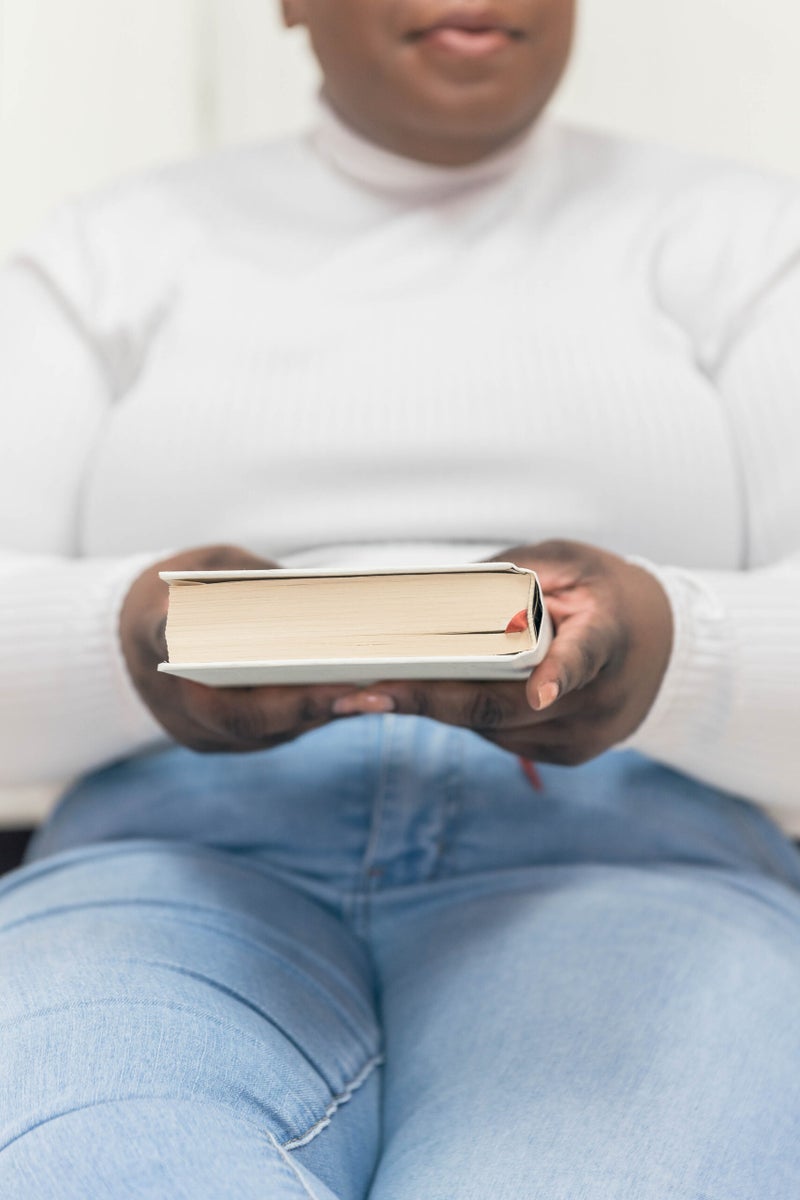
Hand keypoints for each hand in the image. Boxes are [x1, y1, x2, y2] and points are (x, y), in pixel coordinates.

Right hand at [120, 545, 361, 753]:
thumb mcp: (211, 564)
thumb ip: (250, 578)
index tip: (292, 655)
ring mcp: (191, 728)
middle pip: (243, 714)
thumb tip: (315, 598)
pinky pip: (266, 736)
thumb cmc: (183, 587)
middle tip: (366, 691)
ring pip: (262, 733)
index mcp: (160, 634)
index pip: (200, 649)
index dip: (239, 648)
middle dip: (308, 704)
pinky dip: (309, 719)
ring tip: (376, 697)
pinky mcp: (213, 742)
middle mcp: (171, 694)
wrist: (126, 638)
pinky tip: (353, 701)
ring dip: (319, 716)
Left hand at [334, 540, 672, 766]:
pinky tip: (417, 698)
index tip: (540, 691)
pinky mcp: (568, 755)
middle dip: (429, 701)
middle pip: (507, 706)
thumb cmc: (602, 592)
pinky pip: (500, 737)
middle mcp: (599, 696)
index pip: (585, 656)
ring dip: (430, 710)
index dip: (560, 674)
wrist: (663, 645)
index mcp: (608, 634)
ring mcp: (585, 734)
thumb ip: (512, 576)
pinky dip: (460, 715)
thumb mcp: (566, 563)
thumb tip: (436, 591)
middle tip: (366, 693)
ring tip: (366, 693)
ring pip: (493, 728)